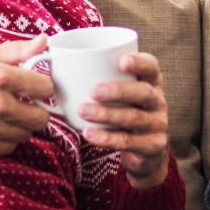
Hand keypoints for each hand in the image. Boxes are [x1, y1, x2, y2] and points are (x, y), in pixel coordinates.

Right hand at [0, 35, 53, 156]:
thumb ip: (17, 50)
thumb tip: (44, 41)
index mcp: (0, 78)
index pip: (45, 88)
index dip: (42, 85)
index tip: (35, 85)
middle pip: (42, 118)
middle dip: (36, 109)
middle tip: (25, 102)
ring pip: (27, 134)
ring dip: (21, 124)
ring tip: (7, 113)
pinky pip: (11, 146)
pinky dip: (7, 137)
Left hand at [78, 53, 169, 189]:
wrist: (143, 151)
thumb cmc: (122, 111)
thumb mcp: (118, 93)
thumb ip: (95, 75)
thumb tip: (51, 58)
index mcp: (151, 81)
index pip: (151, 67)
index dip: (140, 62)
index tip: (121, 60)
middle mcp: (158, 101)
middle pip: (144, 92)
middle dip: (119, 90)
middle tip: (94, 91)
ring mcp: (158, 124)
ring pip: (134, 117)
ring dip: (107, 114)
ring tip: (83, 111)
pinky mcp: (152, 146)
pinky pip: (128, 141)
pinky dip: (107, 138)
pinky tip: (88, 133)